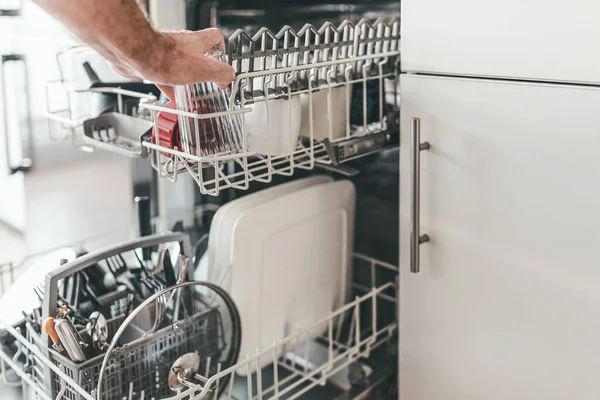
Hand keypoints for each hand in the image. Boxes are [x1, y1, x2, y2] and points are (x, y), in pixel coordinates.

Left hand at [109, 28, 234, 99]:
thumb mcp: (205, 69)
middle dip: (204, 67)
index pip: (215, 37)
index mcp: (198, 42)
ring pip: (181, 64)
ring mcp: (166, 52)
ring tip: (191, 91)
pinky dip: (170, 86)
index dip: (222, 49)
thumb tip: (228, 79)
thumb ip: (222, 73)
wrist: (136, 54)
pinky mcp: (152, 61)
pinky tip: (171, 97)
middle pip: (198, 52)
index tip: (223, 63)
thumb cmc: (166, 58)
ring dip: (187, 77)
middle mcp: (182, 44)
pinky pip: (164, 75)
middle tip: (208, 80)